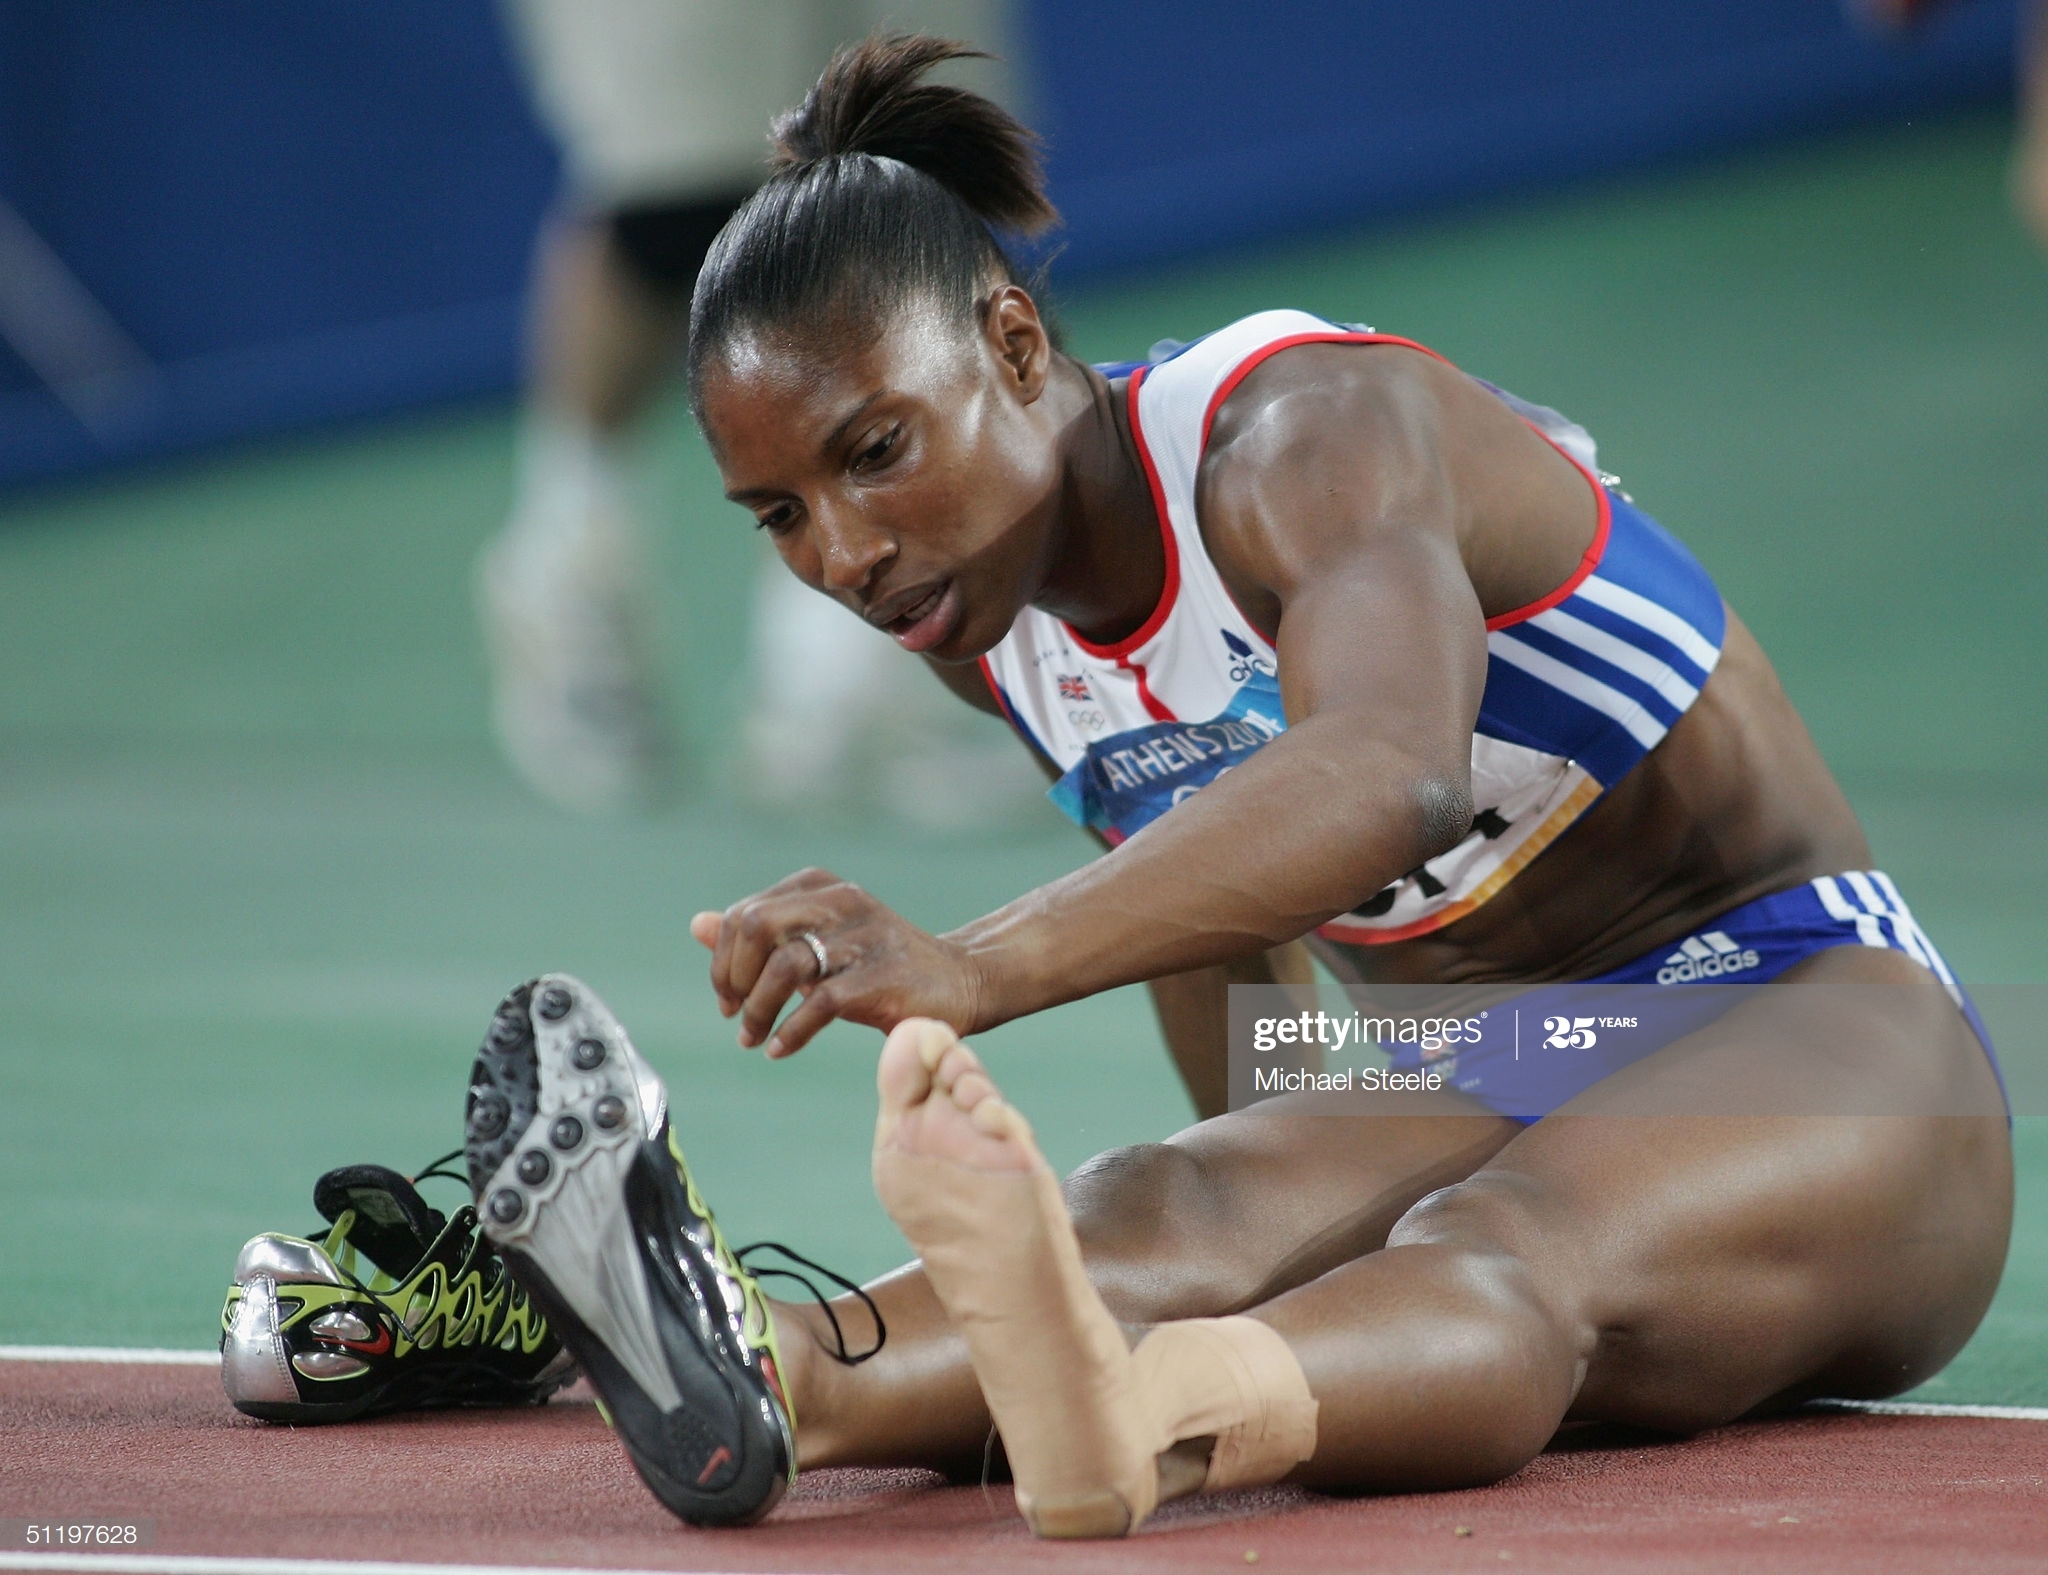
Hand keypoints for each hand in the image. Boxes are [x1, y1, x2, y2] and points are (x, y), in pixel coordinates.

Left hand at [691, 868, 984, 1057]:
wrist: (959, 982)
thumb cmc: (876, 967)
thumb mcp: (814, 944)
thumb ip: (760, 935)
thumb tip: (698, 924)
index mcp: (820, 887)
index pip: (744, 914)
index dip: (724, 960)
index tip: (728, 998)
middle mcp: (841, 901)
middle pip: (756, 926)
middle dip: (734, 977)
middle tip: (735, 1013)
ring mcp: (865, 936)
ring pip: (785, 964)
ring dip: (758, 1010)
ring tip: (754, 1037)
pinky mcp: (883, 976)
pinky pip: (820, 1002)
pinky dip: (791, 1031)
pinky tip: (781, 1049)